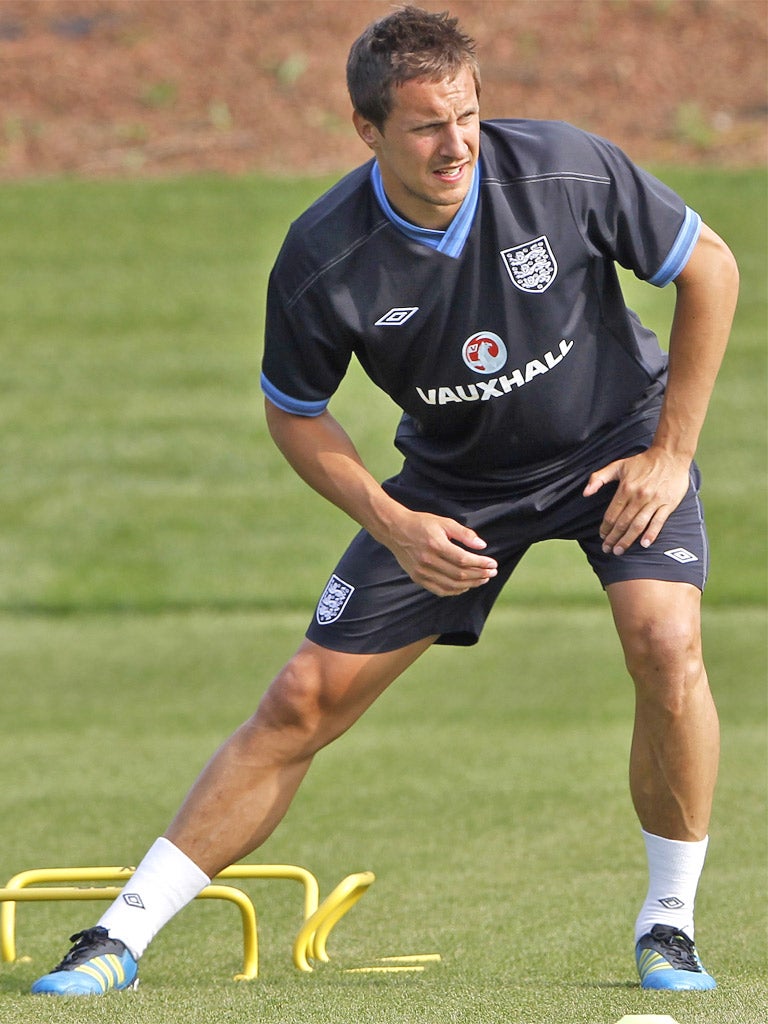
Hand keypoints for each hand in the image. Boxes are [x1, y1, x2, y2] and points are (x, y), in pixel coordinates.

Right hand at [382, 508, 497, 596]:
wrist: (395, 529)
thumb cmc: (422, 523)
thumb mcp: (444, 522)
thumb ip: (464, 534)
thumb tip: (482, 546)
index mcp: (436, 545)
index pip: (464, 559)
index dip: (481, 563)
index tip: (493, 564)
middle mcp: (428, 560)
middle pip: (460, 574)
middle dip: (479, 574)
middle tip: (492, 572)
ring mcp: (421, 572)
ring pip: (452, 585)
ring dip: (471, 584)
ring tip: (483, 579)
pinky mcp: (417, 578)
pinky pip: (440, 590)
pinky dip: (455, 591)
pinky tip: (466, 586)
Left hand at [583, 447, 691, 555]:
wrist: (670, 455)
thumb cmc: (642, 462)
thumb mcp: (618, 466)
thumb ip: (599, 478)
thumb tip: (585, 493)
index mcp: (626, 488)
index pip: (612, 514)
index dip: (605, 527)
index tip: (601, 536)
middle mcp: (639, 496)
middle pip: (623, 522)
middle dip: (613, 538)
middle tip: (607, 549)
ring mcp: (654, 501)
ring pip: (638, 525)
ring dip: (628, 540)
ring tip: (620, 551)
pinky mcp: (668, 504)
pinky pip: (658, 522)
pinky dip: (651, 534)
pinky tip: (644, 544)